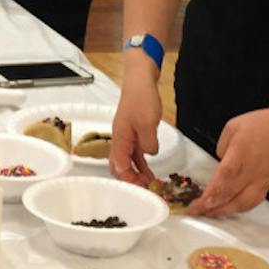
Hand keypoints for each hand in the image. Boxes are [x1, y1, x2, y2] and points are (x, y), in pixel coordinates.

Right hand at [109, 57, 162, 183]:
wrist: (140, 80)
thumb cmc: (140, 97)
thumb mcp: (148, 123)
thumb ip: (148, 143)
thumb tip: (149, 153)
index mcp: (119, 137)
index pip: (119, 165)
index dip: (129, 179)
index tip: (142, 189)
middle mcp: (120, 138)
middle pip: (119, 166)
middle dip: (130, 179)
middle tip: (145, 189)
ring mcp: (126, 135)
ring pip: (127, 160)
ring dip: (136, 172)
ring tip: (150, 183)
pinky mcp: (133, 131)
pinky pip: (134, 152)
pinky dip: (141, 162)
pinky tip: (149, 168)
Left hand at [186, 104, 268, 217]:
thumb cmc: (263, 124)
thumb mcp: (233, 127)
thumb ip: (222, 147)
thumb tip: (220, 161)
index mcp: (238, 158)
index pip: (220, 184)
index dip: (207, 198)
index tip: (194, 205)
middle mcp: (250, 174)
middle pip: (229, 199)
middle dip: (211, 209)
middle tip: (197, 212)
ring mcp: (261, 181)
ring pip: (242, 205)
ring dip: (225, 212)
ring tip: (211, 213)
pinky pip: (253, 202)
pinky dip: (239, 208)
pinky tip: (231, 208)